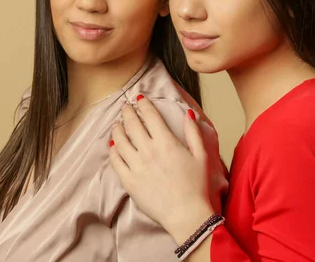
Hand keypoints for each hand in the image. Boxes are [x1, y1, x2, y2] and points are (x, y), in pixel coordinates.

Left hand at [109, 97, 215, 242]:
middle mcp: (148, 151)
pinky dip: (113, 150)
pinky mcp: (129, 181)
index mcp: (167, 142)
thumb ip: (193, 132)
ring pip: (120, 140)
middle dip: (127, 112)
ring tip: (117, 124)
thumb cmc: (198, 187)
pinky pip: (115, 161)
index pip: (150, 115)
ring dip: (117, 129)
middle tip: (125, 107)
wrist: (187, 216)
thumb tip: (188, 113)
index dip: (144, 104)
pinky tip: (113, 146)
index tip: (140, 98)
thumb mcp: (202, 156)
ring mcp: (136, 166)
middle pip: (132, 124)